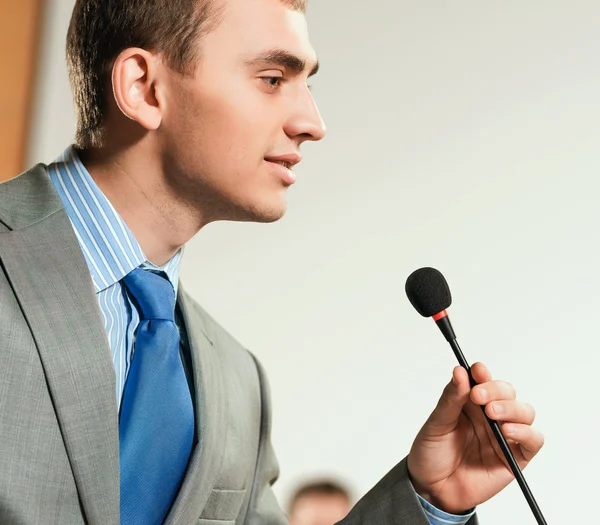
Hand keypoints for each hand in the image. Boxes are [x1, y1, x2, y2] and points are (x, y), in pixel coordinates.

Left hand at [407, 362, 543, 513]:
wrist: (432, 489)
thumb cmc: (432, 454)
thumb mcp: (436, 424)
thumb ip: (450, 400)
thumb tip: (460, 372)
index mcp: (470, 403)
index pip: (483, 380)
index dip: (482, 373)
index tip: (476, 370)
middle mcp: (489, 416)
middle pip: (507, 392)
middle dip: (496, 390)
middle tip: (478, 396)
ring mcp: (504, 435)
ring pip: (524, 412)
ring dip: (511, 408)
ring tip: (492, 413)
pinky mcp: (515, 457)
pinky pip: (533, 440)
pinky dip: (526, 432)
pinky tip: (508, 430)